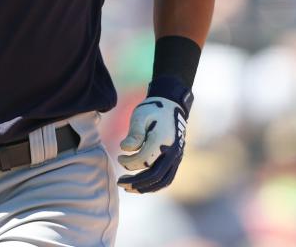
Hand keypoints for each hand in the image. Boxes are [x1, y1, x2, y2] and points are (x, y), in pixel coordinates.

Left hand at [117, 76, 192, 193]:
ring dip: (145, 188)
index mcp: (162, 140)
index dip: (129, 163)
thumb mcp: (140, 115)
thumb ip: (134, 133)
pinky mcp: (176, 160)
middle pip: (154, 176)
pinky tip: (141, 186)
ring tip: (129, 189)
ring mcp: (177, 157)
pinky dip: (154, 185)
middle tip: (120, 183)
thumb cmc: (152, 109)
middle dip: (136, 182)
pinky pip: (167, 178)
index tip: (119, 157)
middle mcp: (172, 152)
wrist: (171, 105)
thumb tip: (125, 149)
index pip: (144, 161)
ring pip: (163, 181)